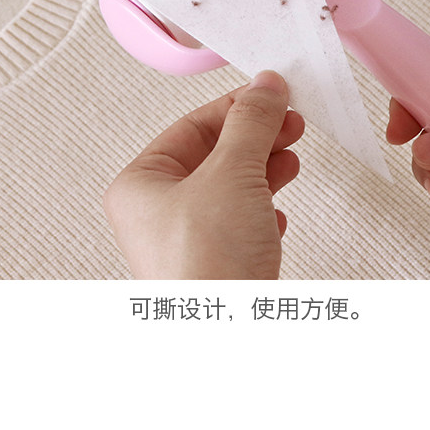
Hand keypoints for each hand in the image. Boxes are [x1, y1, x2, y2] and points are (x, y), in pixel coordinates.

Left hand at [104, 71, 303, 278]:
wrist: (225, 341)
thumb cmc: (206, 265)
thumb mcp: (232, 172)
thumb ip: (251, 123)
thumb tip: (265, 87)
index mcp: (139, 185)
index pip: (190, 127)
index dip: (235, 107)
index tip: (271, 94)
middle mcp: (154, 214)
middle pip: (212, 156)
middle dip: (255, 139)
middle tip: (289, 123)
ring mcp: (183, 244)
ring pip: (228, 189)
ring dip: (263, 170)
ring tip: (290, 159)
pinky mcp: (211, 268)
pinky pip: (237, 225)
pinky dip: (260, 212)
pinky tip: (275, 214)